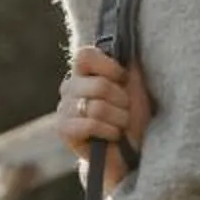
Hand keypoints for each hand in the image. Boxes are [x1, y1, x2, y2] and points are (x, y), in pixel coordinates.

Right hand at [57, 47, 152, 192]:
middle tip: (125, 110)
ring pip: (97, 107)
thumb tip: (126, 46)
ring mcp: (63, 109)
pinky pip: (90, 125)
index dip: (108, 66)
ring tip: (120, 125)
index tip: (123, 79)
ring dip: (118, 119)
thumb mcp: (136, 86)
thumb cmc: (133, 117)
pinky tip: (112, 136)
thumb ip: (129, 65)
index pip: (85, 55)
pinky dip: (109, 132)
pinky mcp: (63, 130)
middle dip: (121, 101)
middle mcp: (69, 87)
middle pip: (99, 85)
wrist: (129, 153)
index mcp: (84, 72)